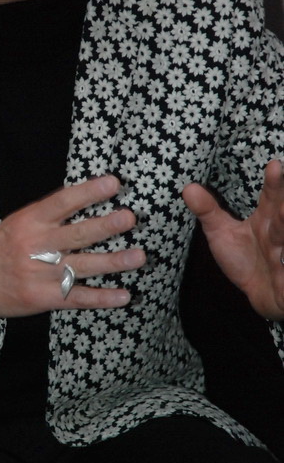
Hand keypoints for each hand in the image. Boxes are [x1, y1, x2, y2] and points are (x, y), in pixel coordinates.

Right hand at [0, 174, 145, 317]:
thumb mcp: (17, 222)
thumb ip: (48, 214)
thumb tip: (85, 198)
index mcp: (29, 221)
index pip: (62, 202)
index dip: (88, 192)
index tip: (113, 183)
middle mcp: (36, 246)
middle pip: (76, 234)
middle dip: (106, 226)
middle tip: (130, 218)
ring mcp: (39, 274)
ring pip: (82, 267)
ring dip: (113, 262)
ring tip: (138, 256)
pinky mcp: (42, 298)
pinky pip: (77, 298)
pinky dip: (102, 298)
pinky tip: (123, 296)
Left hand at [182, 159, 283, 319]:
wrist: (261, 297)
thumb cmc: (245, 260)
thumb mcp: (222, 234)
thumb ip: (208, 211)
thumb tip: (188, 187)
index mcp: (267, 219)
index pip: (271, 197)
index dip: (273, 183)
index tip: (273, 165)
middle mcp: (280, 234)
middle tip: (282, 196)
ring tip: (283, 215)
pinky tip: (282, 260)